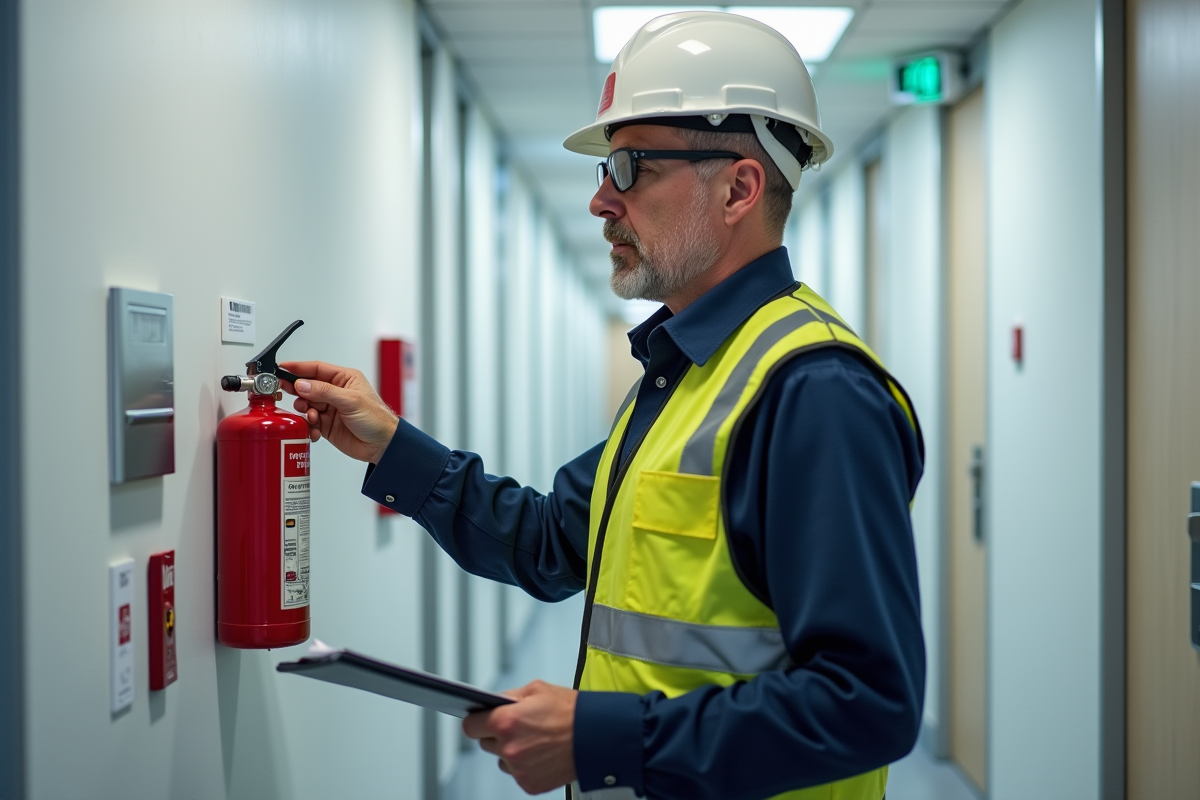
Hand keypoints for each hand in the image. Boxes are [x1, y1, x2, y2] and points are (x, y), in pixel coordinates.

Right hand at [279, 360, 398, 462]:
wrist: (382, 446)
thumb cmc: (377, 419)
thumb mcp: (351, 401)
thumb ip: (324, 392)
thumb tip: (302, 384)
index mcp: (344, 379)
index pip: (316, 369)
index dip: (298, 368)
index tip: (282, 368)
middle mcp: (335, 392)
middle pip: (307, 387)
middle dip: (297, 391)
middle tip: (285, 392)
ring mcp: (330, 409)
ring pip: (306, 405)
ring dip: (305, 411)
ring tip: (312, 417)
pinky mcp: (326, 425)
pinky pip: (309, 423)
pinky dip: (308, 426)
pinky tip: (315, 430)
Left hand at [462, 680, 577, 794]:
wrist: (596, 737)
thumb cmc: (570, 711)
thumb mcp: (537, 689)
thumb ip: (509, 696)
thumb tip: (493, 703)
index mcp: (506, 721)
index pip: (470, 726)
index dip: (476, 720)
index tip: (481, 719)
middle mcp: (508, 747)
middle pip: (485, 743)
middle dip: (497, 734)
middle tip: (518, 726)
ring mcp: (518, 769)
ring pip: (501, 759)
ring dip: (511, 751)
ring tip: (535, 740)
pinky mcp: (528, 784)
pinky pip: (517, 773)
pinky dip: (526, 765)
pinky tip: (542, 753)